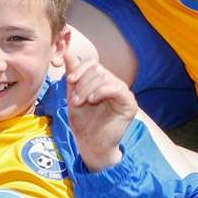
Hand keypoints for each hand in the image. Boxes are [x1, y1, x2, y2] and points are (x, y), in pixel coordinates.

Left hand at [65, 56, 136, 171]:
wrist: (90, 144)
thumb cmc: (83, 122)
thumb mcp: (73, 95)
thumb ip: (73, 75)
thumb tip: (67, 52)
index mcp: (102, 81)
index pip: (93, 64)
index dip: (80, 68)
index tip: (69, 80)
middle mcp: (115, 84)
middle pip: (98, 70)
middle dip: (82, 83)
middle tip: (74, 100)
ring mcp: (123, 93)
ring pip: (105, 78)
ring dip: (88, 89)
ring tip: (79, 103)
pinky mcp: (130, 103)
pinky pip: (116, 89)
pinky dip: (101, 92)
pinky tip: (91, 100)